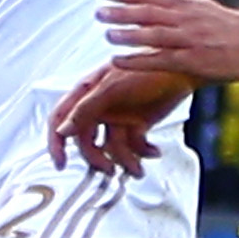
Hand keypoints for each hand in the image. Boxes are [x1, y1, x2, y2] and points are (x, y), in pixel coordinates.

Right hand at [45, 56, 191, 173]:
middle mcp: (99, 107)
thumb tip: (63, 130)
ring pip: (112, 148)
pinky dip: (143, 153)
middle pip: (87, 141)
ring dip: (125, 161)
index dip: (56, 142)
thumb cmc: (146, 68)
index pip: (60, 120)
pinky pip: (134, 146)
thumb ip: (85, 110)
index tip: (61, 163)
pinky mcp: (138, 124)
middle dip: (97, 158)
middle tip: (109, 170)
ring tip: (137, 168)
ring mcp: (118, 117)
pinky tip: (153, 151)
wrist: (182, 68)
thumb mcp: (110, 88)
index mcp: (86, 94)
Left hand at [86, 0, 238, 86]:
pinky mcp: (195, 60)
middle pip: (149, 12)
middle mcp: (186, 18)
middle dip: (122, 10)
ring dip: (130, 35)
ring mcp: (190, 39)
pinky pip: (162, 60)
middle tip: (99, 10)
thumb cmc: (227, 25)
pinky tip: (119, 61)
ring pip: (155, 35)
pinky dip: (139, 60)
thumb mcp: (193, 3)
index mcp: (184, 3)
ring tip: (107, 33)